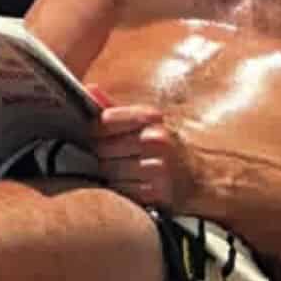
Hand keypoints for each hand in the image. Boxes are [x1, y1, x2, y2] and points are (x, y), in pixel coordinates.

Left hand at [91, 98, 198, 212]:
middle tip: (105, 155)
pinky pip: (122, 190)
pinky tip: (129, 183)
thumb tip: (89, 89)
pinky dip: (120, 189)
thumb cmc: (157, 143)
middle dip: (99, 154)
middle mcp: (156, 139)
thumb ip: (112, 106)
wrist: (191, 173)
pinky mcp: (157, 191)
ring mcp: (158, 166)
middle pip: (103, 148)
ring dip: (108, 173)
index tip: (94, 135)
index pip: (105, 120)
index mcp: (151, 116)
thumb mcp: (140, 121)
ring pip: (110, 171)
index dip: (94, 129)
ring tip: (118, 169)